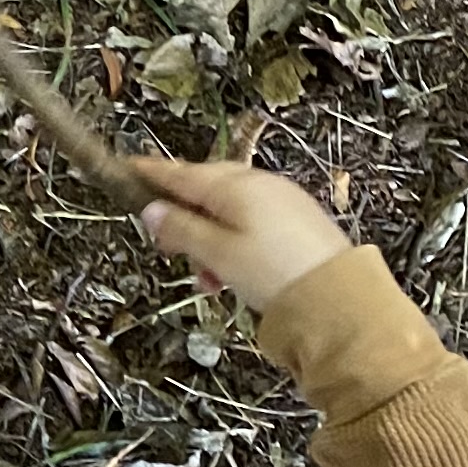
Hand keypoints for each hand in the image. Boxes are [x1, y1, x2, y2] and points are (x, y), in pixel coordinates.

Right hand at [135, 152, 353, 311]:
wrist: (339, 297)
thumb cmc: (271, 272)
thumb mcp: (217, 254)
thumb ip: (181, 229)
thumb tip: (151, 210)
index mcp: (233, 186)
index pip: (181, 173)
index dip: (152, 172)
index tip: (128, 168)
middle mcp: (257, 183)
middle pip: (205, 189)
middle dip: (183, 217)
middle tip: (170, 249)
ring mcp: (280, 198)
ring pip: (228, 210)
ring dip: (209, 238)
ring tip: (209, 279)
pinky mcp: (297, 218)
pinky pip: (252, 220)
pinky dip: (234, 240)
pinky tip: (234, 271)